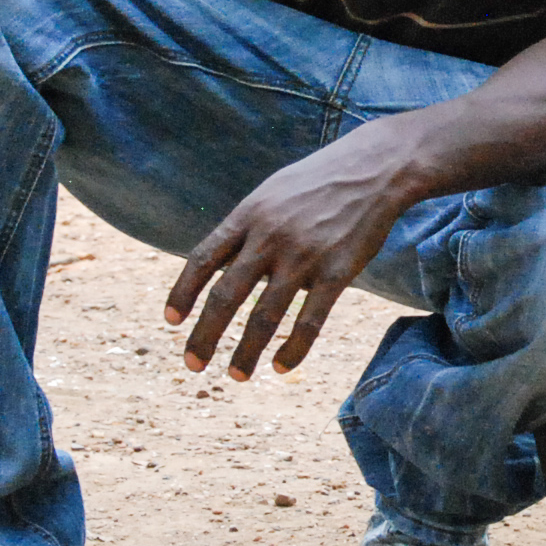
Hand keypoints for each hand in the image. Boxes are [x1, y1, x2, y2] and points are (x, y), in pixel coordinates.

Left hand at [163, 129, 415, 380]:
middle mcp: (270, 238)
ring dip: (246, 353)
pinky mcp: (337, 273)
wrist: (374, 169)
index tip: (171, 322)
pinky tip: (281, 367)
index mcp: (249, 216)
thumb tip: (217, 263)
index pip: (202, 259)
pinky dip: (293, 349)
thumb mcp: (270, 193)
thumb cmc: (318, 182)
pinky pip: (309, 322)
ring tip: (236, 376)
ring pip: (264, 317)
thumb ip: (245, 227)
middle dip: (204, 336)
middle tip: (192, 365)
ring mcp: (303, 257)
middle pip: (226, 296)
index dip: (182, 293)